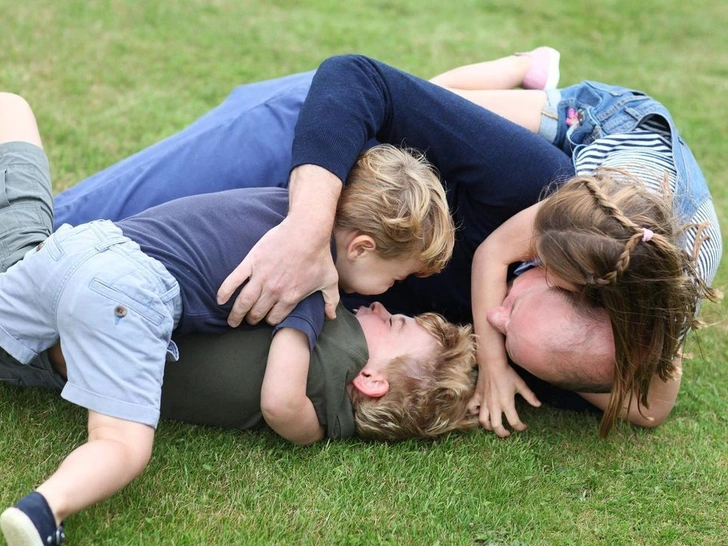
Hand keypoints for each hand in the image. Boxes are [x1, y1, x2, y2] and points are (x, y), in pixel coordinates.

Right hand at [217, 216, 339, 325]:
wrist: (306, 231)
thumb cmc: (319, 255)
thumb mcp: (329, 280)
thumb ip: (330, 301)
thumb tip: (331, 316)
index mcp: (290, 297)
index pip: (274, 318)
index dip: (270, 320)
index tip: (266, 319)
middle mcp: (274, 291)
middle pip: (257, 313)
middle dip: (252, 319)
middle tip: (248, 320)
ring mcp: (261, 277)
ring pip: (244, 302)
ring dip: (236, 314)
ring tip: (232, 320)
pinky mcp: (251, 263)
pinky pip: (233, 280)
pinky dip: (225, 292)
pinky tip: (220, 300)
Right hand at [472, 359, 540, 436]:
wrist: (492, 363)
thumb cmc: (507, 373)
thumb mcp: (521, 384)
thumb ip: (530, 396)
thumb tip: (539, 405)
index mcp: (507, 403)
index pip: (514, 422)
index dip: (520, 427)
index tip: (523, 426)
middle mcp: (494, 405)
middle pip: (497, 427)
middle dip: (502, 434)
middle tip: (507, 433)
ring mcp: (484, 402)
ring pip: (483, 421)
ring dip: (488, 426)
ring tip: (493, 425)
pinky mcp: (477, 397)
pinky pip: (472, 408)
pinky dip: (474, 412)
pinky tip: (480, 412)